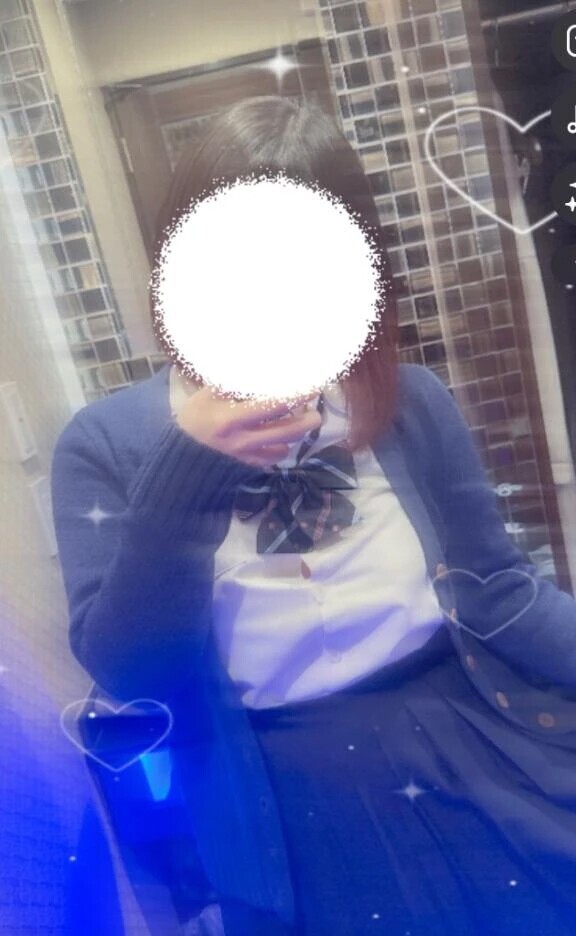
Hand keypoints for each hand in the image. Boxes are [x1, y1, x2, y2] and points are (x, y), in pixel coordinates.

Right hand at [175, 387, 321, 467]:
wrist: (179, 453)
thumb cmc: (195, 417)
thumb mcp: (209, 393)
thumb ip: (235, 382)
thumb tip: (262, 365)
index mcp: (232, 418)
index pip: (274, 405)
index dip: (297, 395)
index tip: (312, 386)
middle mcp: (243, 440)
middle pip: (289, 431)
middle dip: (309, 419)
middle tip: (315, 408)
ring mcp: (247, 456)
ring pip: (285, 446)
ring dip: (296, 432)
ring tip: (300, 419)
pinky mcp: (247, 466)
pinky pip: (273, 458)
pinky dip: (281, 447)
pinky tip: (279, 437)